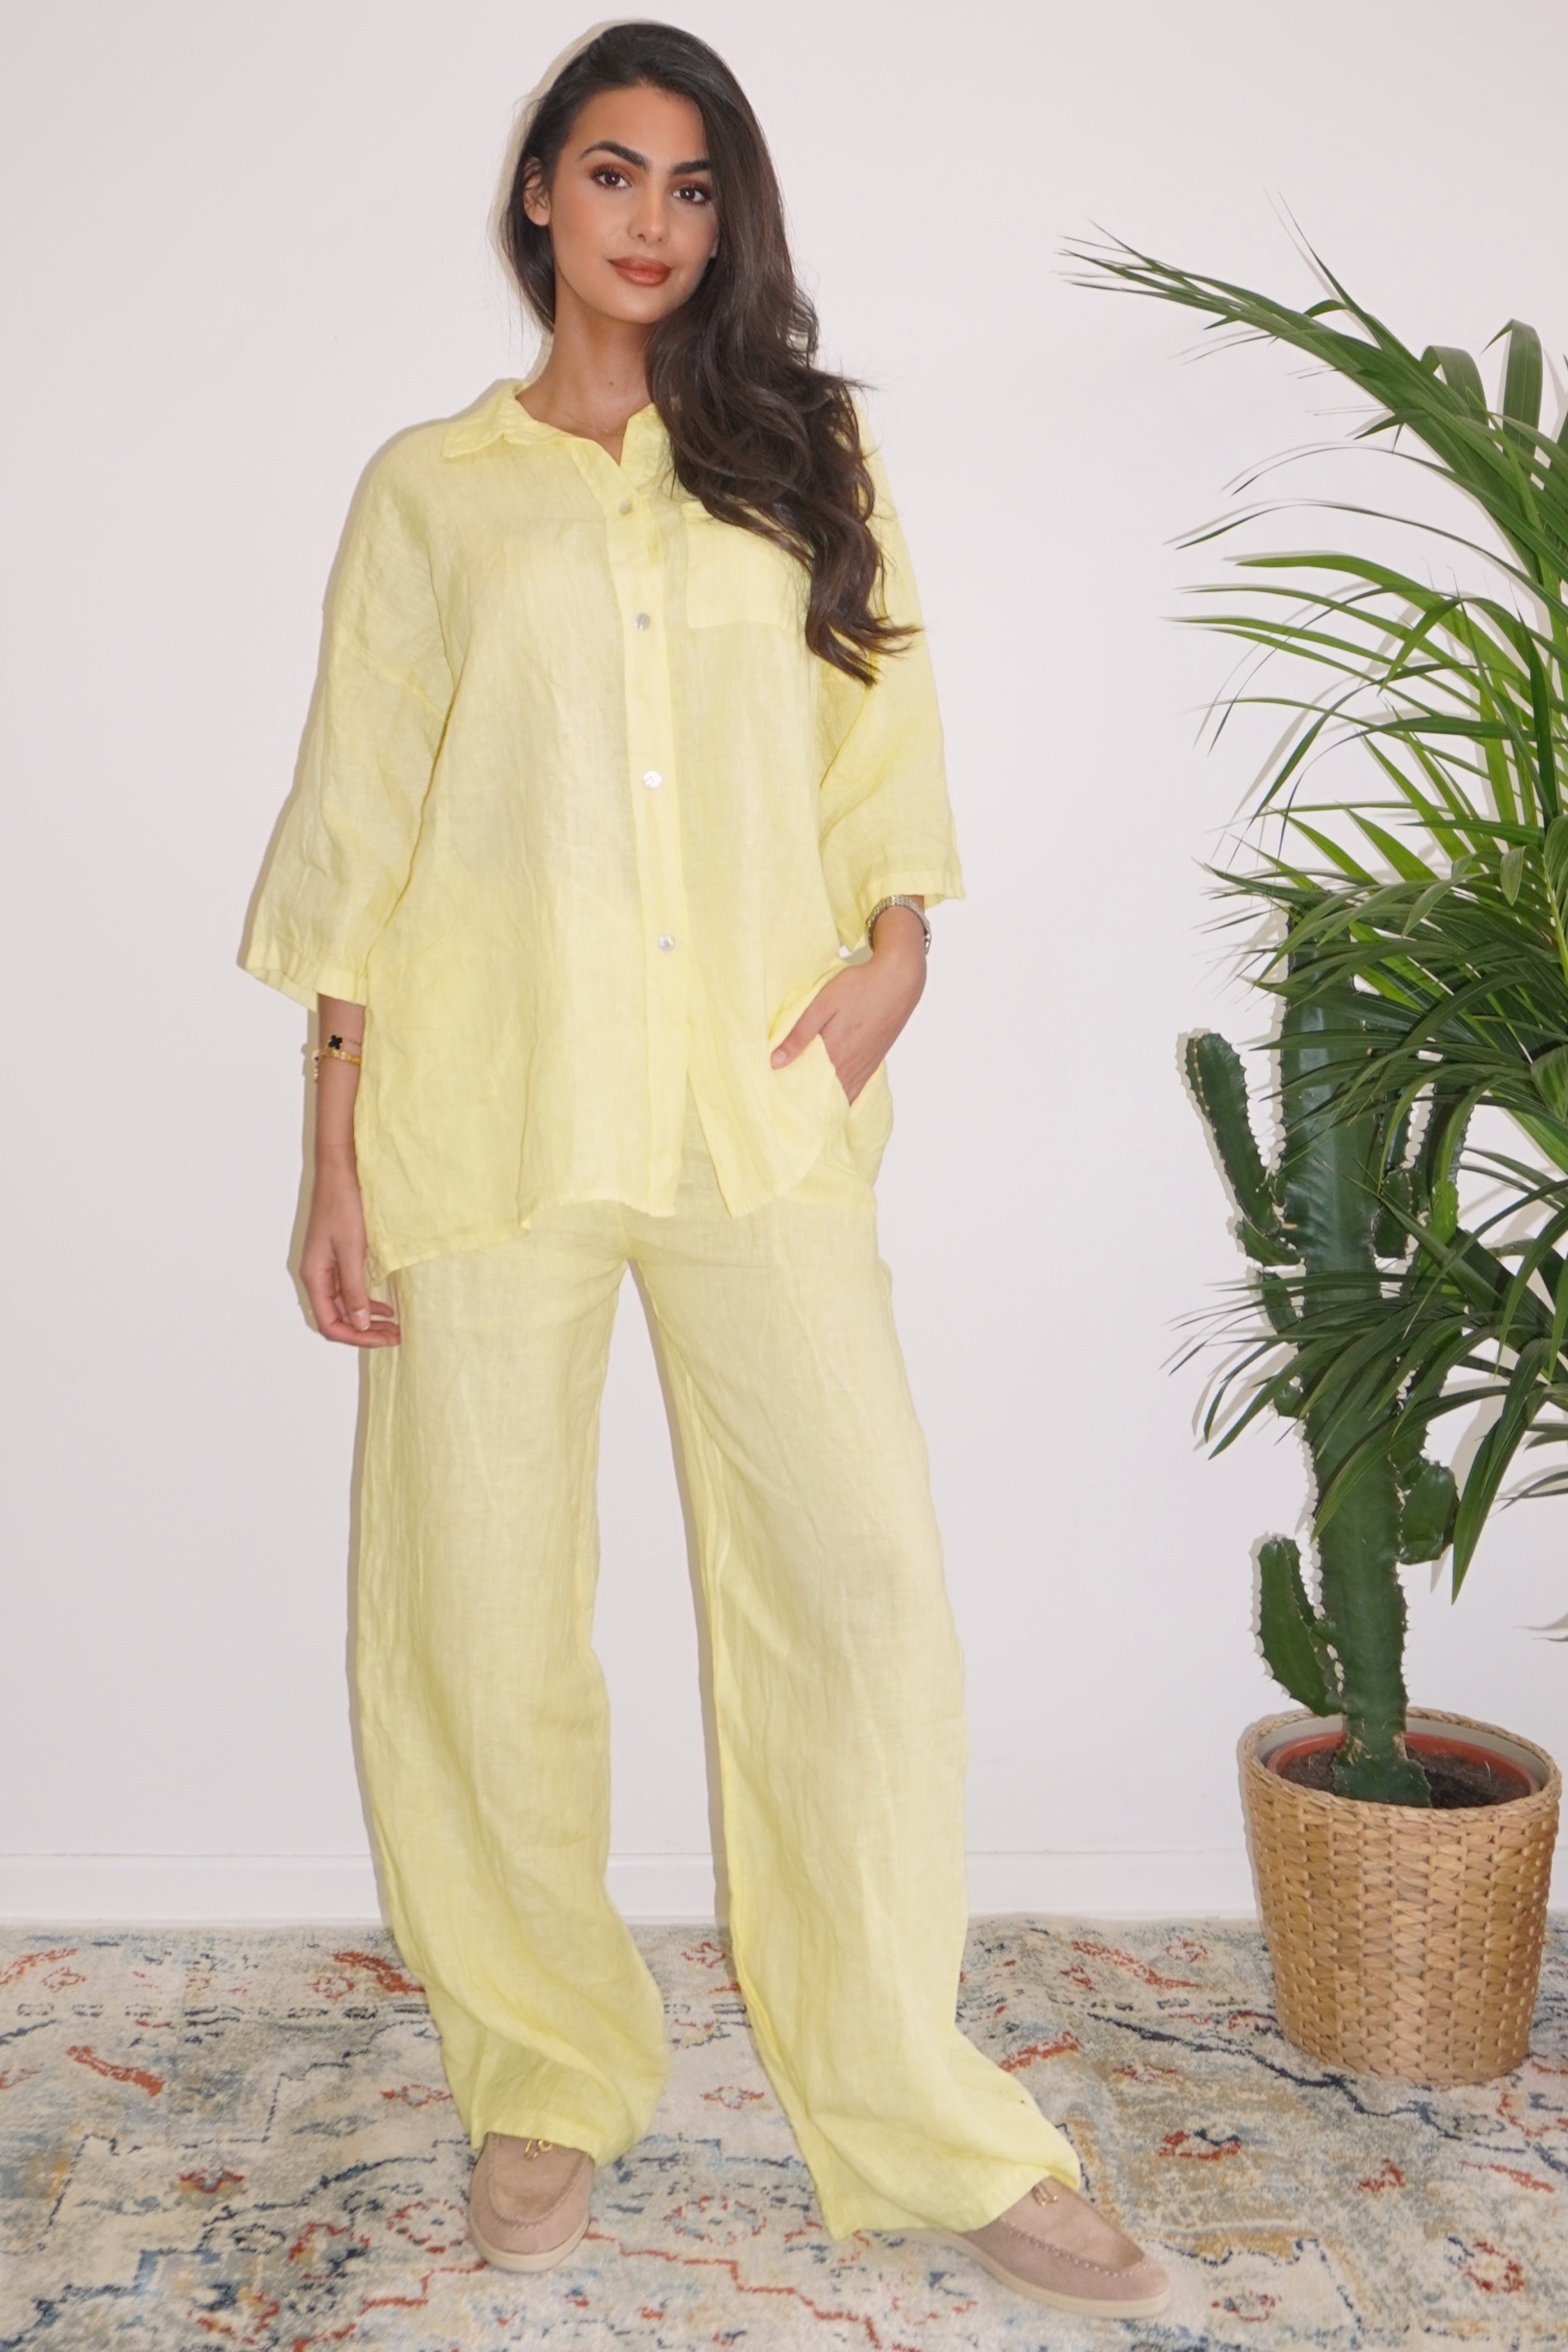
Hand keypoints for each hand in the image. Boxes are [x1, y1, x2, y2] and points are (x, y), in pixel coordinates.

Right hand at [301, 1165, 400, 1346]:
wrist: (340, 1172)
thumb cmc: (343, 1205)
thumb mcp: (352, 1250)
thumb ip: (354, 1289)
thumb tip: (360, 1324)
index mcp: (314, 1276)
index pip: (330, 1324)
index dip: (357, 1337)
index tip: (386, 1339)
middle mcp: (316, 1275)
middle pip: (336, 1319)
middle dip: (364, 1332)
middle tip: (395, 1335)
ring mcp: (325, 1267)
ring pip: (343, 1306)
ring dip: (366, 1319)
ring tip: (393, 1325)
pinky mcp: (336, 1257)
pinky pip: (347, 1291)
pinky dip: (365, 1302)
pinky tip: (385, 1304)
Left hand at [770, 905, 926, 1102]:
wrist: (898, 981)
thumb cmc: (859, 987)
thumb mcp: (823, 1004)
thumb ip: (799, 1033)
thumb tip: (774, 1061)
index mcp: (835, 1053)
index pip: (808, 1088)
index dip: (791, 1097)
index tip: (775, 1099)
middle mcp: (851, 1066)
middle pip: (825, 1097)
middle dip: (805, 1104)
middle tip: (786, 1106)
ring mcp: (864, 1066)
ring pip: (842, 1096)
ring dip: (825, 1104)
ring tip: (805, 1108)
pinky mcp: (874, 1061)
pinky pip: (856, 1089)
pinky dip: (843, 1098)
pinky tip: (834, 1100)